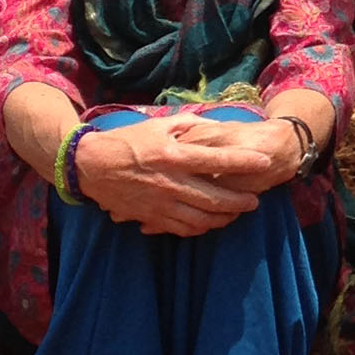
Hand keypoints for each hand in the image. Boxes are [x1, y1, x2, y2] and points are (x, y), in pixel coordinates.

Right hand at [72, 112, 289, 238]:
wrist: (90, 166)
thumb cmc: (127, 141)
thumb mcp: (158, 125)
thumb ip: (189, 125)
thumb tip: (217, 126)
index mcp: (173, 155)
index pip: (217, 160)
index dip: (244, 162)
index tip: (264, 162)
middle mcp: (170, 182)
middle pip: (214, 198)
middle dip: (240, 201)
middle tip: (255, 201)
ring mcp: (161, 203)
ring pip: (201, 219)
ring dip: (223, 219)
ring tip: (236, 214)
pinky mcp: (151, 217)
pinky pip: (182, 229)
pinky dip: (201, 229)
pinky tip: (210, 223)